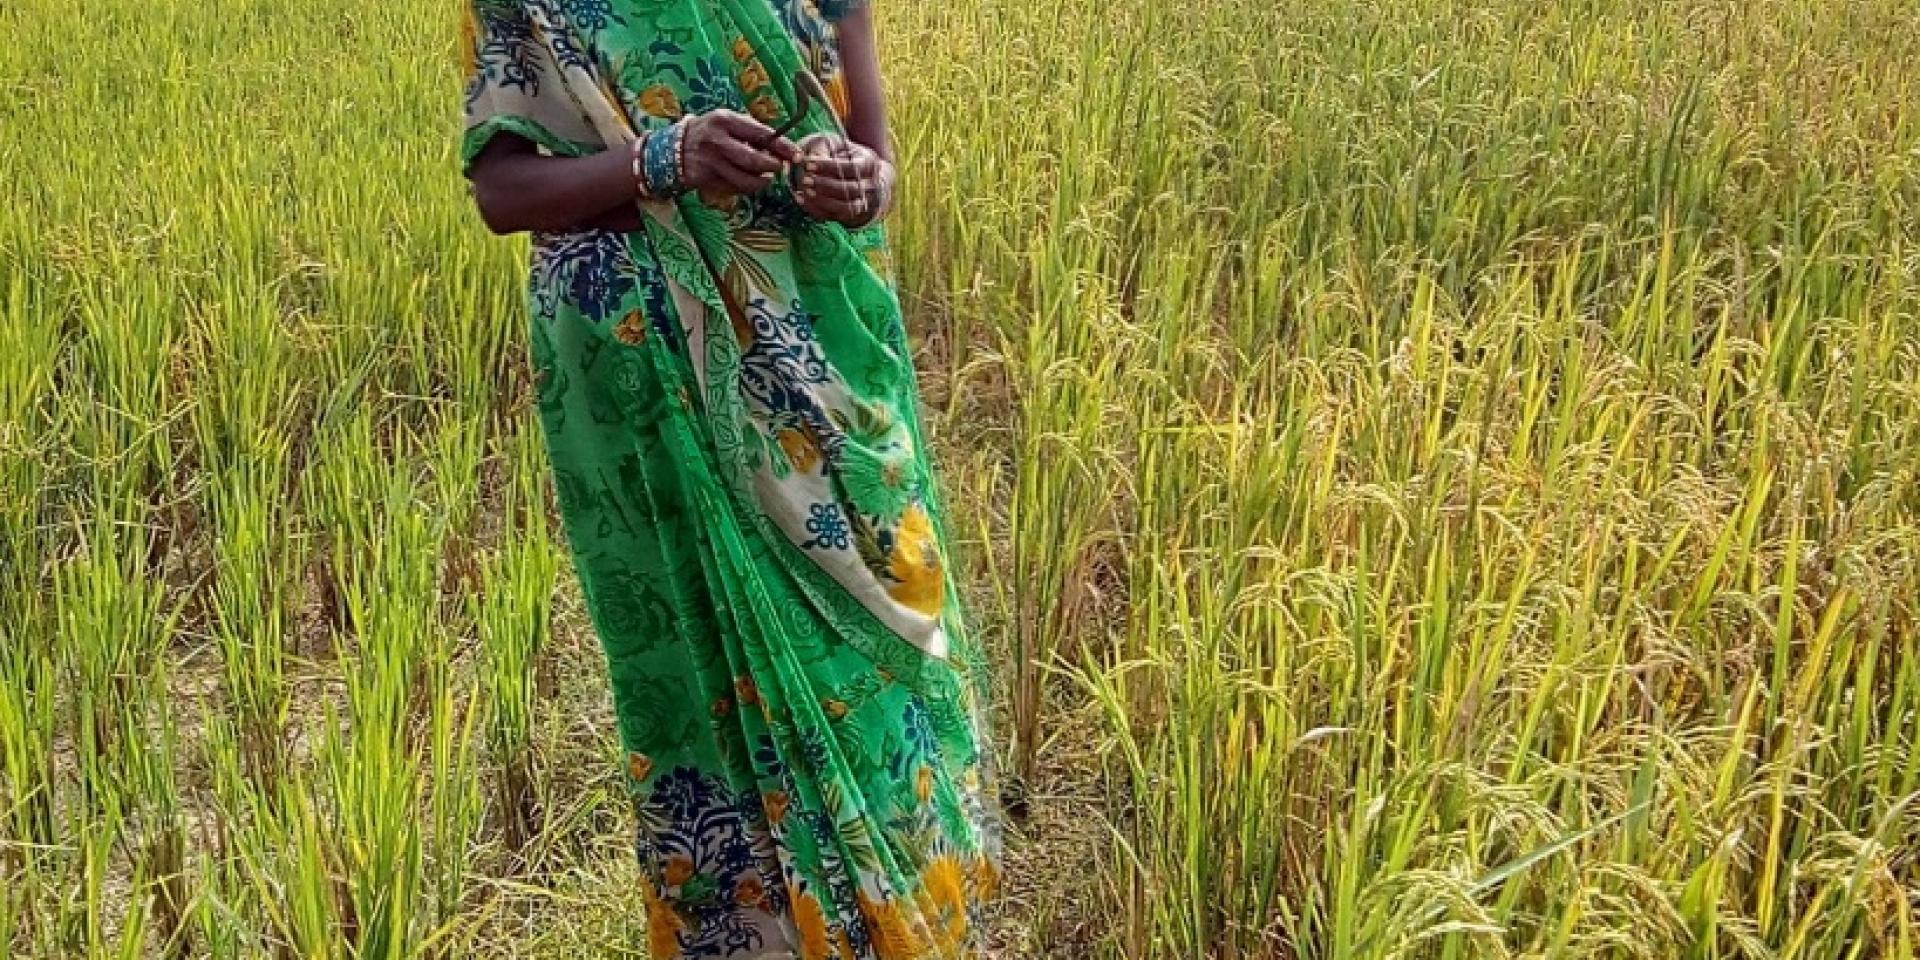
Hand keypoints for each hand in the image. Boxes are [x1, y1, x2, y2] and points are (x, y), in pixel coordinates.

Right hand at [679, 110, 801, 196]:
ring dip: (762, 180)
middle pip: (754, 159)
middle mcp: (717, 140)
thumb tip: (779, 146)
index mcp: (725, 120)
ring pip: (746, 179)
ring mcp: (711, 161)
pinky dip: (747, 187)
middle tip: (780, 167)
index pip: (761, 133)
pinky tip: (749, 181)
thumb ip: (750, 131)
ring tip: (766, 176)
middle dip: (773, 166)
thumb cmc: (709, 133)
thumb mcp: (726, 123)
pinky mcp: (706, 178)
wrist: (673, 148)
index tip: (796, 154)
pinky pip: (734, 188)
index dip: (782, 145)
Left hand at [791, 134, 893, 226]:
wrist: (863, 177)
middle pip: (850, 189)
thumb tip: (800, 158)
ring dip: (823, 200)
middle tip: (805, 179)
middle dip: (825, 185)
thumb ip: (823, 149)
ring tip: (805, 191)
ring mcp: (865, 203)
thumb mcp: (839, 147)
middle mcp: (872, 185)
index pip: (851, 167)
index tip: (808, 164)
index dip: (828, 166)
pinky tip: (802, 200)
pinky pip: (836, 216)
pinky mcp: (853, 215)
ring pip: (846, 207)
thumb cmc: (846, 157)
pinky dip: (817, 210)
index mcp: (870, 164)